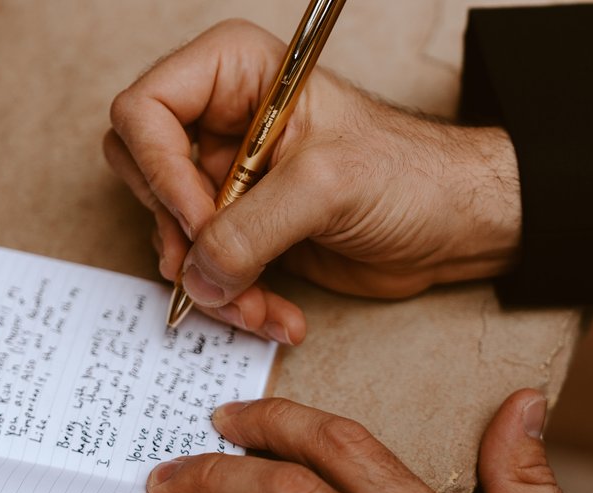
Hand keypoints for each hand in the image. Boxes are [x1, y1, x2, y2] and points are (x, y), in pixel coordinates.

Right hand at [104, 20, 520, 343]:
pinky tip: (275, 317)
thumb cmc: (408, 172)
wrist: (449, 224)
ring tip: (258, 308)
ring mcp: (223, 179)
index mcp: (233, 74)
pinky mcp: (238, 229)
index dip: (160, 172)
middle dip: (181, 236)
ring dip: (211, 284)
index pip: (143, 111)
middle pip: (144, 177)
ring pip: (170, 236)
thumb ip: (251, 227)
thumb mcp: (327, 185)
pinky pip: (203, 270)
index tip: (202, 222)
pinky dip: (232, 301)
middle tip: (218, 267)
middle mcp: (217, 122)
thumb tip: (196, 274)